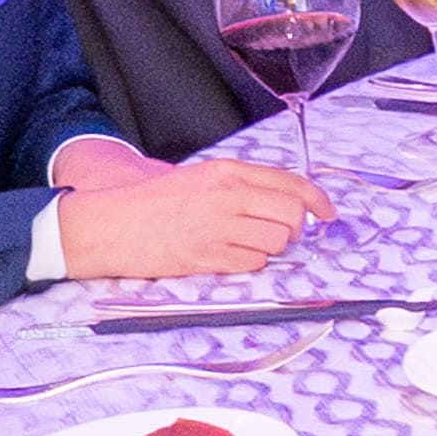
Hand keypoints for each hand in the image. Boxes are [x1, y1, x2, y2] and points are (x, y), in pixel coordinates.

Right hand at [57, 153, 326, 280]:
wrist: (108, 224)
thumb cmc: (150, 202)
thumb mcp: (198, 177)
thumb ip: (239, 184)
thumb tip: (284, 197)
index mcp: (225, 171)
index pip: (290, 182)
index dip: (318, 199)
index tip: (328, 213)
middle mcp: (226, 196)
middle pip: (292, 214)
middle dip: (296, 228)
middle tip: (282, 233)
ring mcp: (217, 227)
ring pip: (277, 241)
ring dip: (272, 247)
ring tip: (247, 243)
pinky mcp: (207, 257)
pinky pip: (253, 263)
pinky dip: (251, 263)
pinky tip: (230, 256)